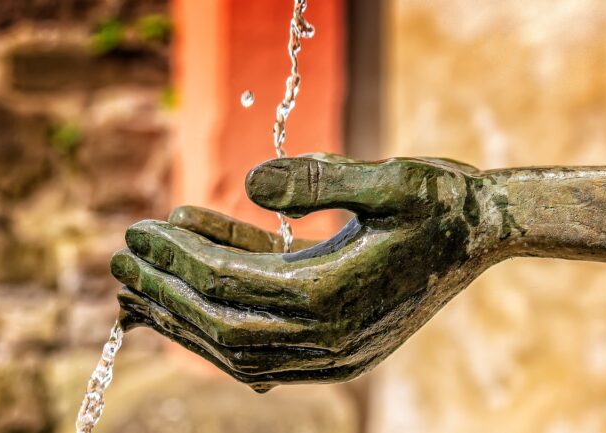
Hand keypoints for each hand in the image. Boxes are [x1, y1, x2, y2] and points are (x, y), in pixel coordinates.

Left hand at [111, 153, 501, 390]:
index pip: (230, 285)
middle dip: (165, 293)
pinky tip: (200, 274)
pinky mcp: (336, 346)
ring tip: (139, 285)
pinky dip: (225, 314)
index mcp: (336, 299)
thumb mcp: (394, 177)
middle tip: (118, 263)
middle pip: (222, 325)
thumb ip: (323, 178)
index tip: (137, 229)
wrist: (487, 234)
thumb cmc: (443, 201)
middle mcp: (330, 339)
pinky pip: (265, 341)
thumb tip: (249, 180)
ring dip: (185, 315)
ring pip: (237, 346)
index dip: (178, 257)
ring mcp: (333, 352)